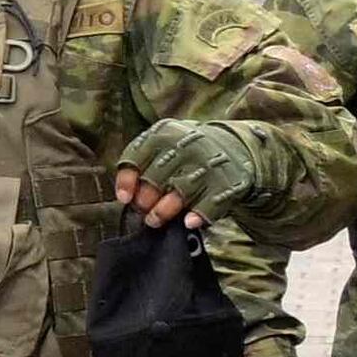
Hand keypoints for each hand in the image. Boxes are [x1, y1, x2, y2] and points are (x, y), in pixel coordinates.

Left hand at [115, 117, 254, 227]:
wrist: (231, 146)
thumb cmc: (183, 151)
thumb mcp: (160, 145)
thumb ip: (139, 164)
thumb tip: (125, 197)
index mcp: (163, 134)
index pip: (136, 158)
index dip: (127, 182)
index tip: (125, 199)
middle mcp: (186, 147)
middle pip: (155, 178)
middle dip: (144, 200)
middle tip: (142, 210)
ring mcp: (207, 165)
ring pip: (179, 192)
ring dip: (163, 211)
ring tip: (154, 220)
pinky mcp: (227, 183)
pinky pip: (209, 204)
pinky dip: (197, 215)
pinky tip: (188, 222)